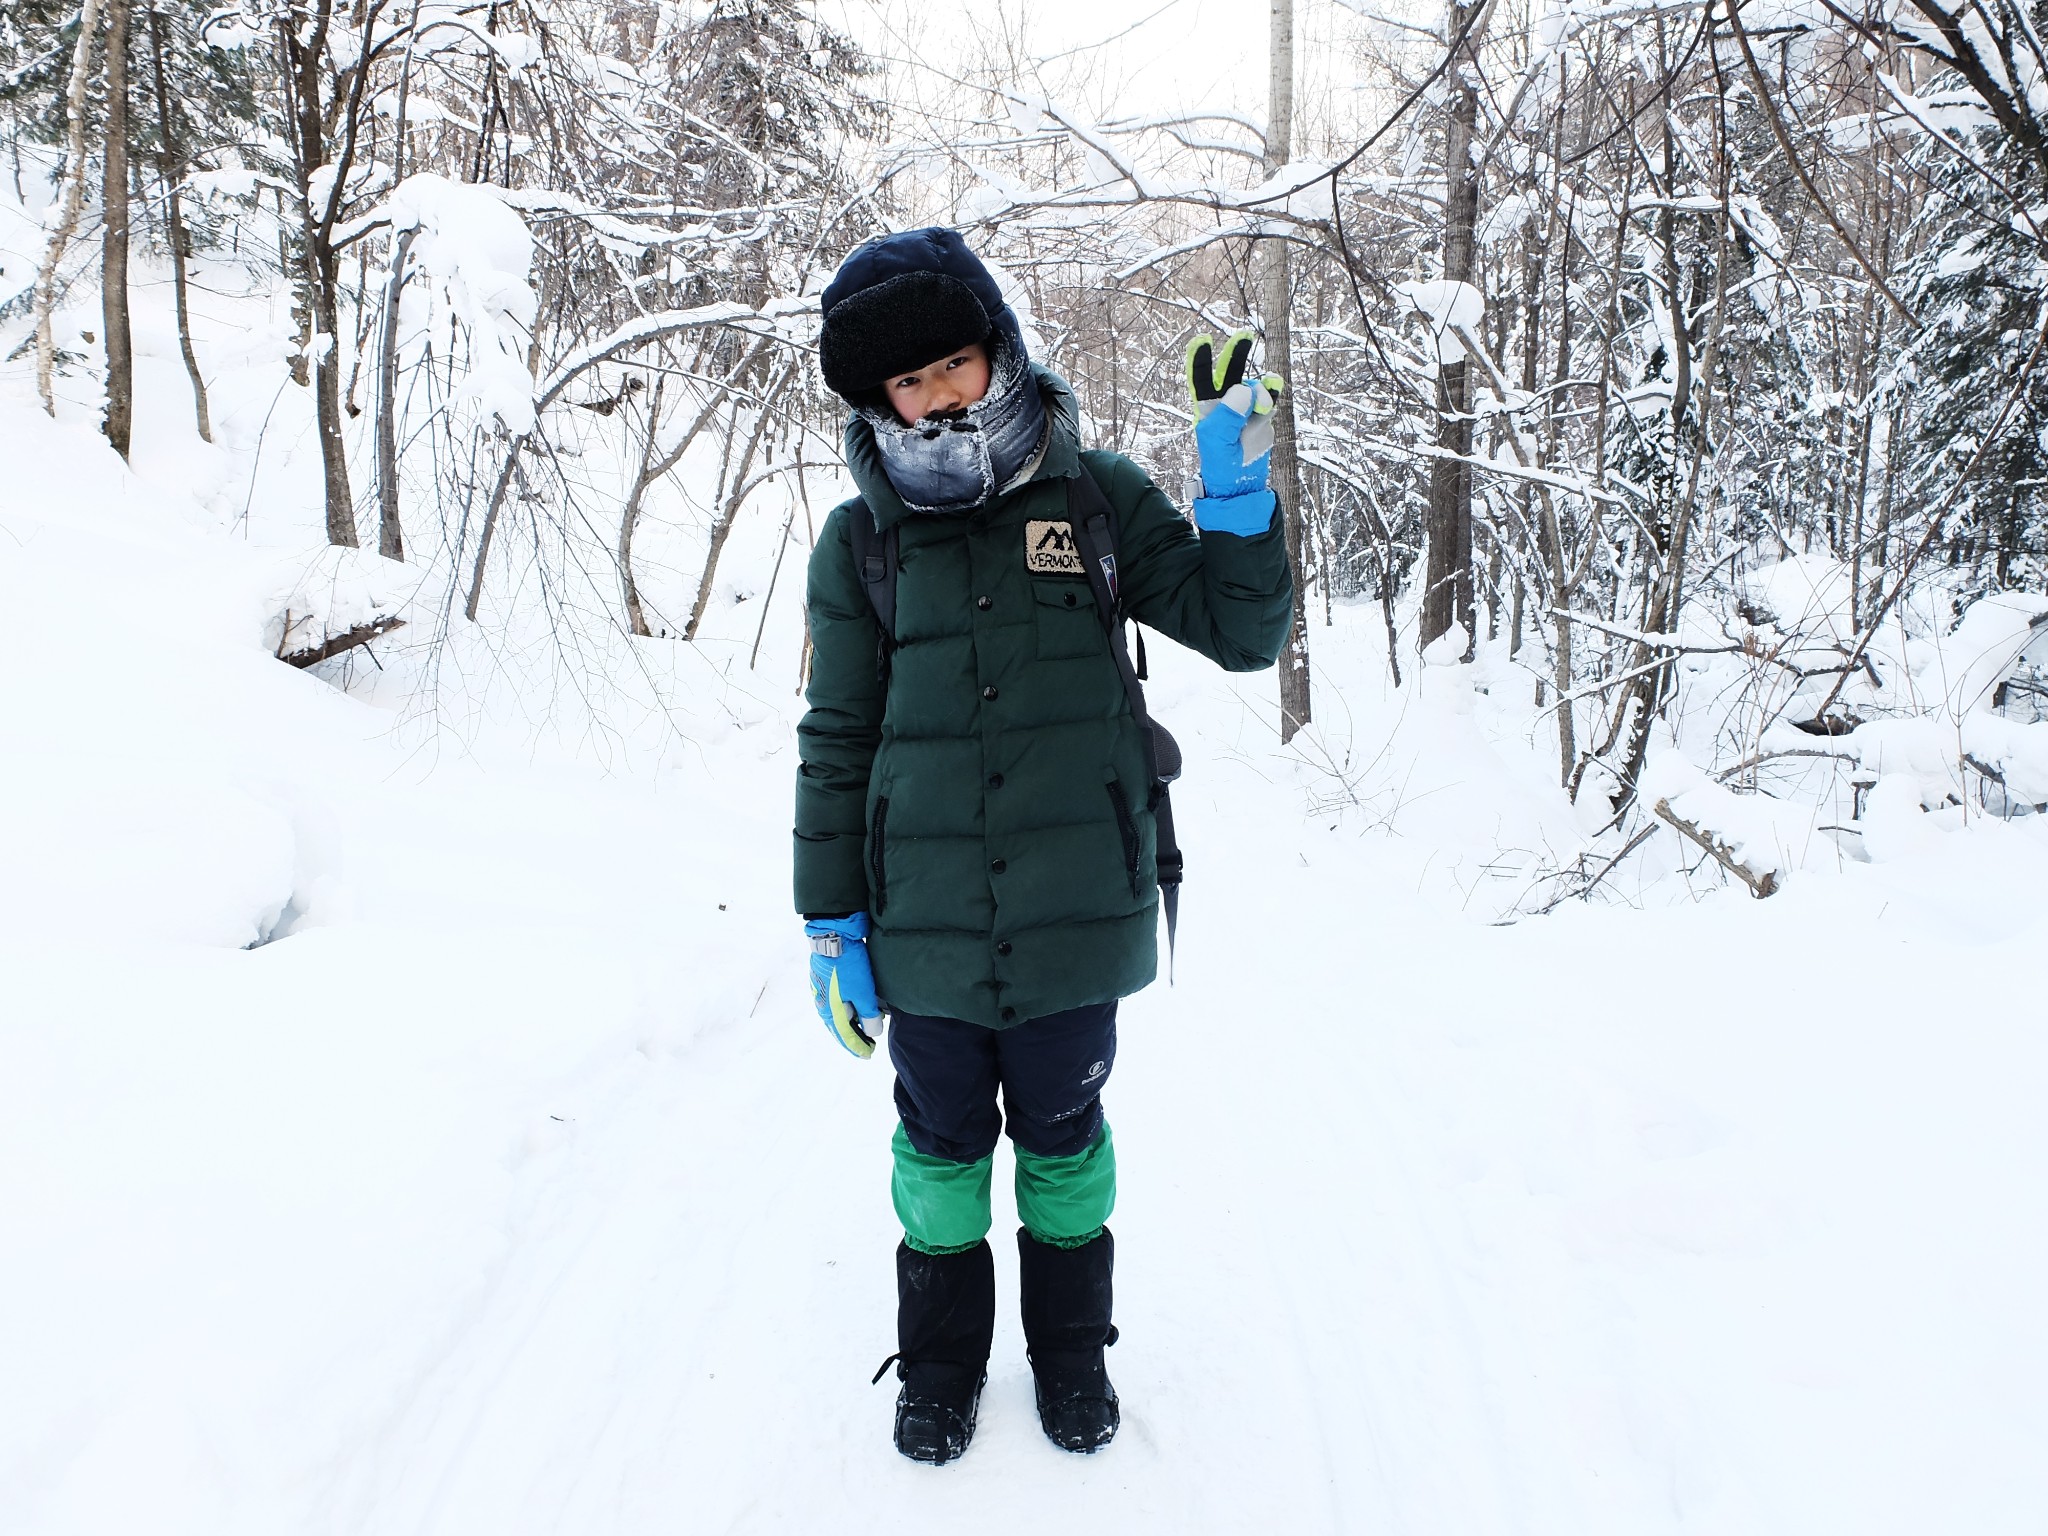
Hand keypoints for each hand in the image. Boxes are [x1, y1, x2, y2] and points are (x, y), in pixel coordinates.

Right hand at [806, 912, 881, 1058]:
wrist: (833, 935)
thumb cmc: (848, 966)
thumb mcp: (863, 992)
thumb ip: (868, 1015)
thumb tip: (872, 1034)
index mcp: (830, 1011)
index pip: (845, 1037)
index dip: (858, 1047)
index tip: (869, 1055)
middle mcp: (823, 1004)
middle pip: (839, 1028)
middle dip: (853, 1038)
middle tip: (867, 1046)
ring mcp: (822, 991)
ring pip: (837, 1014)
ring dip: (850, 1023)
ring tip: (863, 1028)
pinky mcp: (825, 979)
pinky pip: (836, 1002)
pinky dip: (847, 1009)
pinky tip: (855, 1005)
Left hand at [1186, 330, 1283, 532]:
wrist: (1242, 485)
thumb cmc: (1222, 464)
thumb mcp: (1219, 440)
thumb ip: (1229, 414)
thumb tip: (1244, 388)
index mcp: (1208, 409)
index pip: (1202, 378)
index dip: (1201, 358)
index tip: (1203, 340)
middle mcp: (1226, 405)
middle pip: (1229, 372)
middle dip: (1235, 354)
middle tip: (1244, 336)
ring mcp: (1245, 409)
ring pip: (1253, 384)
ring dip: (1260, 387)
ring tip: (1263, 405)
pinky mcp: (1262, 416)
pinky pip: (1269, 395)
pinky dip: (1273, 389)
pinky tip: (1275, 387)